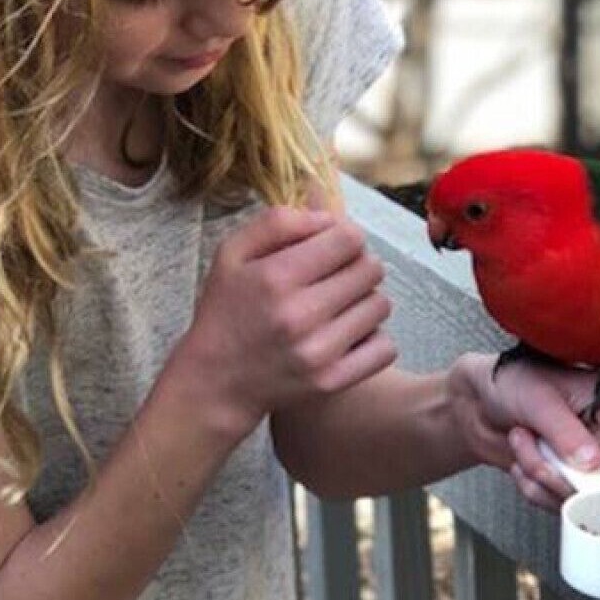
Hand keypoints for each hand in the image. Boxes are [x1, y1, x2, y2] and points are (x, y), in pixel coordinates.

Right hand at [173, 207, 397, 435]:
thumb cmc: (225, 310)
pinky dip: (373, 339)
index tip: (331, 248)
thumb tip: (328, 217)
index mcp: (276, 276)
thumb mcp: (232, 253)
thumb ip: (278, 223)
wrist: (215, 382)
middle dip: (358, 265)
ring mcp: (319, 352)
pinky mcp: (332, 381)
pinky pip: (384, 348)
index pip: (349, 239)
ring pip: (381, 306)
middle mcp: (300, 314)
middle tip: (337, 277)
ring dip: (365, 301)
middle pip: (371, 270)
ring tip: (339, 307)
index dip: (345, 236)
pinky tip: (348, 335)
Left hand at [447, 353, 599, 510]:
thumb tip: (593, 463)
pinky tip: (521, 460)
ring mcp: (591, 465)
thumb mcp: (539, 400)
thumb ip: (566, 432)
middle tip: (540, 453)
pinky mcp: (570, 485)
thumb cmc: (513, 382)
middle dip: (565, 474)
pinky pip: (558, 505)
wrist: (477, 403)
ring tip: (522, 440)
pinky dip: (533, 487)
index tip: (597, 472)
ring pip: (581, 496)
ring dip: (542, 474)